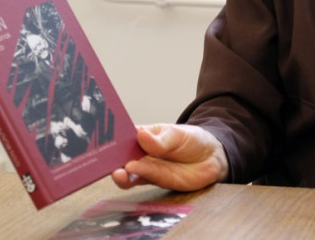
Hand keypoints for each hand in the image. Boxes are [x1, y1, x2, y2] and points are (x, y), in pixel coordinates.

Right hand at [111, 124, 228, 191]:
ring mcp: (147, 167)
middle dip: (112, 159)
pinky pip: (141, 180)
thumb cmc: (192, 140)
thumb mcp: (177, 134)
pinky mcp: (154, 180)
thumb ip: (160, 140)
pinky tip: (131, 172)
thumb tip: (142, 136)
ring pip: (128, 171)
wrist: (211, 158)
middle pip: (121, 156)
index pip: (124, 136)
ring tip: (119, 171)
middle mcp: (141, 152)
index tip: (102, 141)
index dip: (112, 139)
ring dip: (121, 172)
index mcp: (143, 134)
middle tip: (108, 160)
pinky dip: (134, 178)